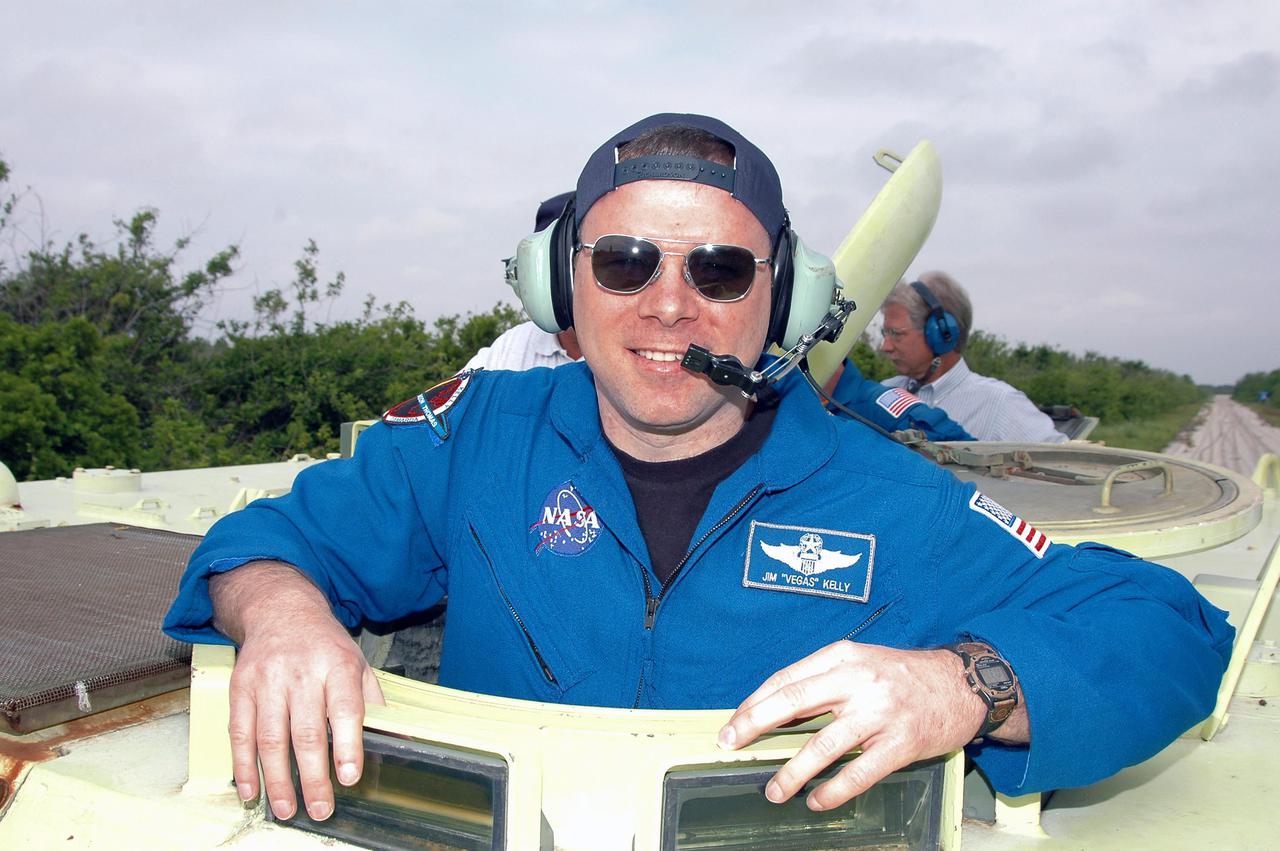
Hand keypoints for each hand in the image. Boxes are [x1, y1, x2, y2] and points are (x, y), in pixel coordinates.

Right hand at [211, 562, 385, 821]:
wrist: (281, 611)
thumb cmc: (325, 646)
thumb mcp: (357, 664)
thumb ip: (372, 703)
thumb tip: (397, 739)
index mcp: (338, 665)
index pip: (345, 709)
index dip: (347, 745)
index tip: (349, 777)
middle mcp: (302, 672)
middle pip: (306, 731)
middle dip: (313, 777)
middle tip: (320, 808)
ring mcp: (268, 679)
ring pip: (271, 738)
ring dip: (278, 779)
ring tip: (287, 808)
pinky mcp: (240, 687)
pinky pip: (240, 733)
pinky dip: (244, 766)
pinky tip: (252, 789)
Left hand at [717, 641, 986, 810]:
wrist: (963, 684)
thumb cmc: (903, 676)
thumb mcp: (860, 663)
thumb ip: (823, 680)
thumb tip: (774, 710)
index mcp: (843, 657)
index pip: (787, 679)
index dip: (755, 702)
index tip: (733, 722)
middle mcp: (858, 680)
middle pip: (794, 702)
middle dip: (755, 724)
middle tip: (731, 744)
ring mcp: (880, 713)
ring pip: (823, 745)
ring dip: (792, 771)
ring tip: (774, 790)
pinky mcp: (900, 743)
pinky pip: (859, 773)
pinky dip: (833, 790)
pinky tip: (817, 800)